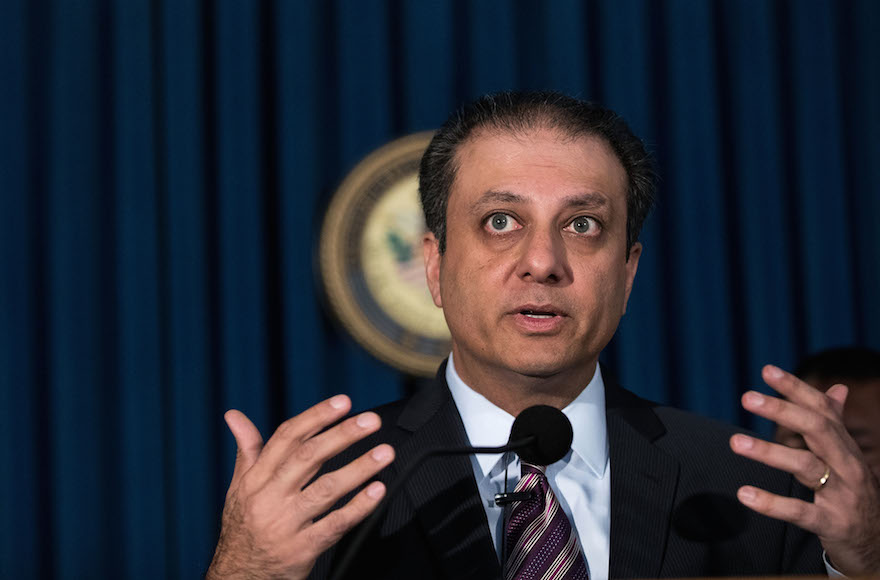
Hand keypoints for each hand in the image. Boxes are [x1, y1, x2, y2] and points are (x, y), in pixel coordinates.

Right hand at [206, 395, 394, 579]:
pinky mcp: (302, 549)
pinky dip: (358, 507)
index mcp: (256, 478)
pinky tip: (377, 491)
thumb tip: (234, 416)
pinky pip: (334, 525)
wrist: (238, 577)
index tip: (343, 402)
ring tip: (384, 453)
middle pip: (309, 458)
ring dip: (359, 468)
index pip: (287, 438)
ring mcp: (286, 524)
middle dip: (342, 435)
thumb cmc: (243, 527)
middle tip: (371, 421)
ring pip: (326, 490)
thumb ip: (247, 450)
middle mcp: (270, 497)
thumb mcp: (239, 488)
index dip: (316, 416)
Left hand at [730, 365, 879, 573]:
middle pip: (817, 430)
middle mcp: (847, 465)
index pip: (822, 410)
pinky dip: (772, 503)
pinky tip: (744, 494)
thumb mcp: (846, 457)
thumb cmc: (854, 492)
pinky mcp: (832, 524)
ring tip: (735, 442)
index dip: (795, 389)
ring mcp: (842, 495)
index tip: (766, 371)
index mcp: (845, 446)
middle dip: (782, 411)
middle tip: (746, 397)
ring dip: (769, 452)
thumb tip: (837, 387)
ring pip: (806, 466)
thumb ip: (835, 423)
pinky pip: (800, 511)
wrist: (878, 544)